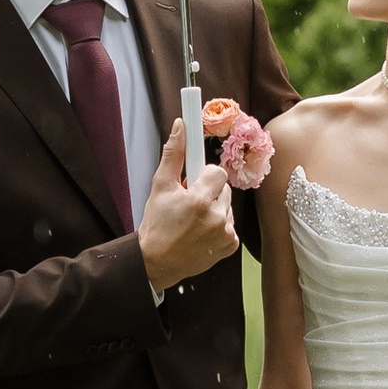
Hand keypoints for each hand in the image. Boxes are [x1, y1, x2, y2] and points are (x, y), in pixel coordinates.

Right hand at [139, 115, 238, 291]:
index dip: (204, 176)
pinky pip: (230, 225)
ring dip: (215, 209)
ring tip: (194, 219)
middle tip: (189, 202)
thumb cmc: (156, 225)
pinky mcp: (229, 246)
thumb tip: (181, 126)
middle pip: (223, 189)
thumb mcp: (160, 186)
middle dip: (208, 192)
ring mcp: (225, 233)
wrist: (157, 262)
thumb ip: (173, 154)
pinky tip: (201, 231)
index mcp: (199, 200)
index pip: (218, 172)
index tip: (195, 181)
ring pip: (227, 207)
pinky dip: (219, 226)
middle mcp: (216, 218)